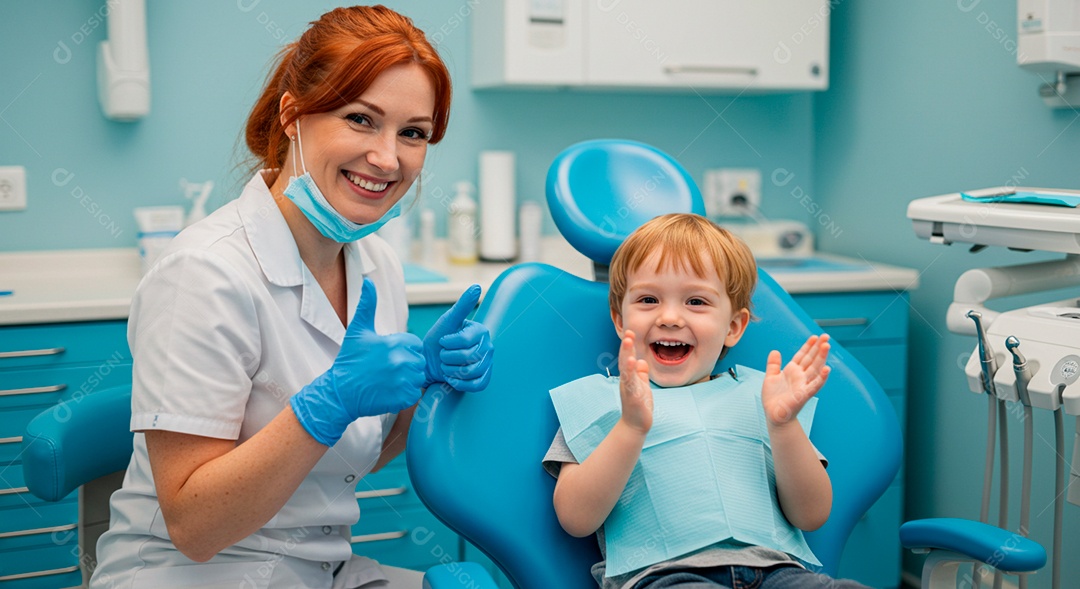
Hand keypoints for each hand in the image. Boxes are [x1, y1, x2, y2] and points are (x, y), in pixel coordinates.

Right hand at [291, 278, 426, 445]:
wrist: (341, 392)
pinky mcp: (403, 398)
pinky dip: (405, 394)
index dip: (404, 349)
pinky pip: (415, 393)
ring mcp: (403, 380)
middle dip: (407, 364)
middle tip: (386, 370)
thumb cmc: (350, 360)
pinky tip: (389, 391)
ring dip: (407, 379)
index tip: (388, 356)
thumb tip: (367, 280)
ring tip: (387, 380)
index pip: (415, 344)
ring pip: (418, 377)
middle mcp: (402, 361)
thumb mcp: (358, 330)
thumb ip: (367, 305)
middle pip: (418, 361)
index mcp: (395, 342)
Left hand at [421, 284, 493, 391]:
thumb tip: (476, 287)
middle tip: (442, 356)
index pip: (466, 340)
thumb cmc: (438, 340)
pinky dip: (460, 383)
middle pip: (469, 357)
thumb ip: (462, 305)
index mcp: (481, 331)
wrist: (430, 361)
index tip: (442, 342)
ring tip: (446, 366)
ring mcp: (487, 364)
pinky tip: (452, 378)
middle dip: (448, 358)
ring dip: (452, 370)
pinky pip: (476, 385)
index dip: (448, 344)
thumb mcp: (447, 320)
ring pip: (472, 371)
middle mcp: (488, 347)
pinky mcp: (483, 379)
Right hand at [617, 330, 652, 434]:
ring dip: (626, 354)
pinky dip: (630, 371)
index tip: (631, 332)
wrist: (635, 425)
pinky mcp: (631, 395)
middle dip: (626, 346)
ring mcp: (627, 387)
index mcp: (629, 377)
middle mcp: (626, 380)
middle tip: (629, 332)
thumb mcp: (642, 386)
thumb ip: (641, 374)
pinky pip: (630, 381)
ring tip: (628, 341)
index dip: (629, 346)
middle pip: (624, 359)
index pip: (627, 358)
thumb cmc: (639, 406)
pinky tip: (632, 362)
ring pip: (625, 368)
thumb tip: (641, 361)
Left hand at [762, 334, 830, 426]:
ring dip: (821, 358)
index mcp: (792, 371)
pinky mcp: (803, 395)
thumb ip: (773, 364)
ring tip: (826, 346)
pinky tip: (827, 369)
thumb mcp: (770, 377)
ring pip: (814, 369)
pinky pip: (814, 385)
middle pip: (811, 359)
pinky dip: (821, 378)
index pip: (802, 355)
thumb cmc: (773, 398)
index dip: (808, 346)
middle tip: (826, 336)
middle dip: (818, 348)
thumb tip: (775, 351)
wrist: (774, 415)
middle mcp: (800, 376)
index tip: (814, 336)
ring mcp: (803, 385)